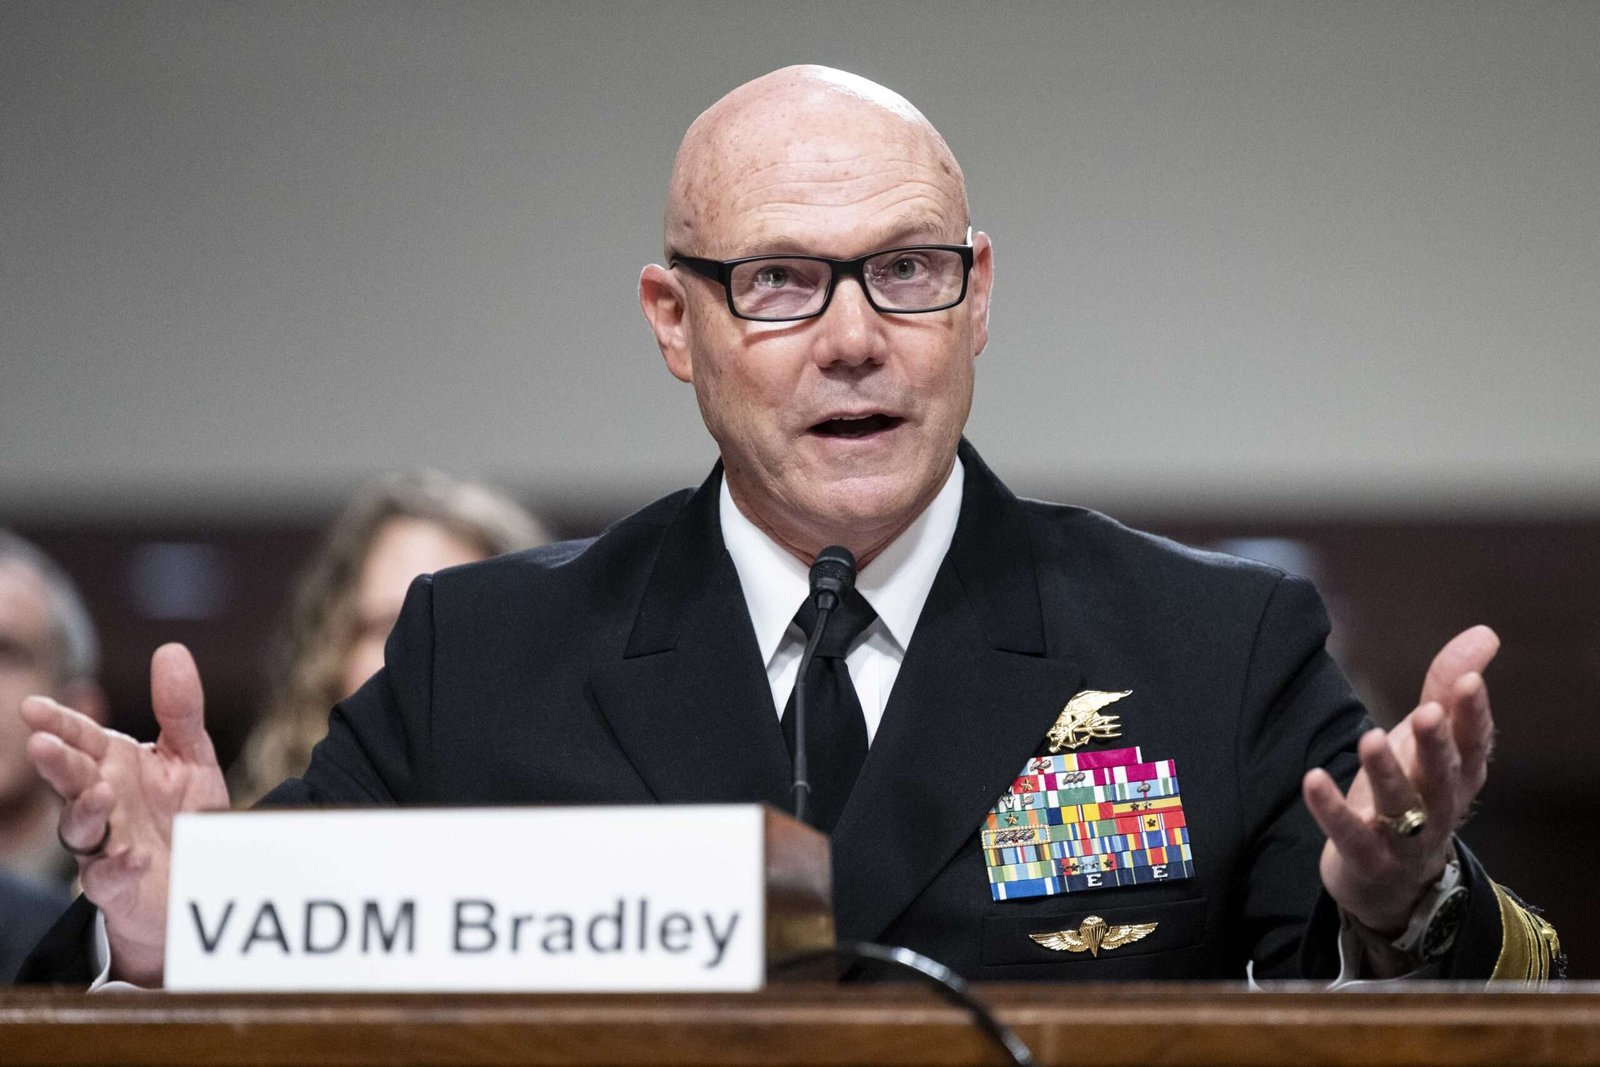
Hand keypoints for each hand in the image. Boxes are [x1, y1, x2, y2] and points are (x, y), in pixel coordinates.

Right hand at [20, 643, 228, 985]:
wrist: (199, 878)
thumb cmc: (184, 813)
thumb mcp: (190, 756)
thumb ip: (179, 709)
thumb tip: (170, 649)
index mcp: (114, 764)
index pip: (80, 737)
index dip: (58, 722)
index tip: (32, 707)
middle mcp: (102, 801)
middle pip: (71, 779)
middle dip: (57, 762)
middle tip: (42, 744)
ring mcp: (104, 844)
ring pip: (79, 829)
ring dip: (85, 811)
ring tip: (101, 793)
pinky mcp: (117, 886)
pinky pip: (107, 878)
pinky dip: (117, 867)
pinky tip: (133, 856)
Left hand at [1303, 625, 1497, 936]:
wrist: (1391, 879)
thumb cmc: (1414, 792)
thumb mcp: (1428, 740)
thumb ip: (1446, 689)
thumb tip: (1485, 634)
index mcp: (1459, 776)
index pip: (1473, 744)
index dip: (1473, 715)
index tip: (1470, 680)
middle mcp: (1440, 808)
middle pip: (1444, 778)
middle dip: (1437, 746)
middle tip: (1428, 712)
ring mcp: (1405, 839)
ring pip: (1401, 807)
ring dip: (1387, 773)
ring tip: (1370, 738)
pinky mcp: (1367, 859)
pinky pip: (1350, 835)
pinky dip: (1332, 810)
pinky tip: (1313, 779)